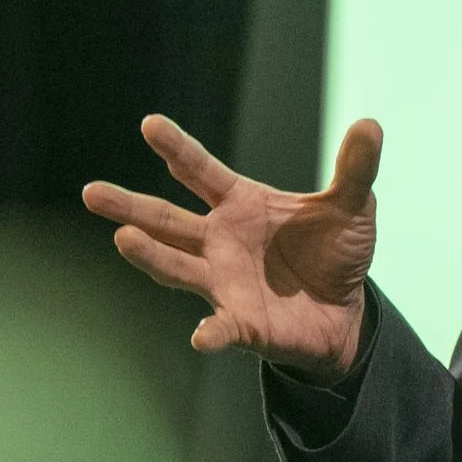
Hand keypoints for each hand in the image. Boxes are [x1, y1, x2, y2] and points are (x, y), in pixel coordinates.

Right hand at [82, 114, 382, 378]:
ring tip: (123, 239)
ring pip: (176, 267)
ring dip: (150, 256)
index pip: (201, 172)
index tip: (150, 124)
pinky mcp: (241, 322)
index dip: (177, 148)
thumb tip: (370, 125)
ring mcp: (223, 282)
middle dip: (130, 207)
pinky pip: (220, 327)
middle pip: (166, 220)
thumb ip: (355, 169)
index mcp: (242, 204)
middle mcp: (220, 241)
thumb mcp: (354, 206)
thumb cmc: (335, 253)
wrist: (345, 312)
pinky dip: (211, 332)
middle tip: (91, 192)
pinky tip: (202, 336)